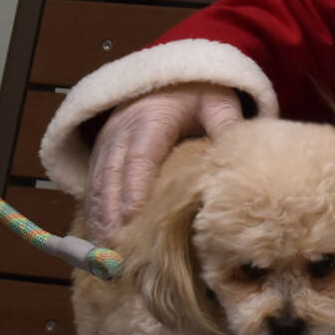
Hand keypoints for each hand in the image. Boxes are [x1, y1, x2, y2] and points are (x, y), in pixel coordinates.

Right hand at [86, 86, 243, 235]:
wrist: (166, 78)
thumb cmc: (196, 93)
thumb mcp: (216, 102)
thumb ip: (226, 125)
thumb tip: (242, 156)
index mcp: (151, 118)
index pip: (140, 157)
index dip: (135, 188)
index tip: (133, 219)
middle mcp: (121, 131)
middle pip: (112, 176)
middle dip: (111, 215)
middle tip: (116, 250)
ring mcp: (107, 144)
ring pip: (98, 184)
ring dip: (99, 219)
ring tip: (104, 256)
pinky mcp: (101, 155)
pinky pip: (92, 186)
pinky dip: (93, 214)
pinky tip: (99, 242)